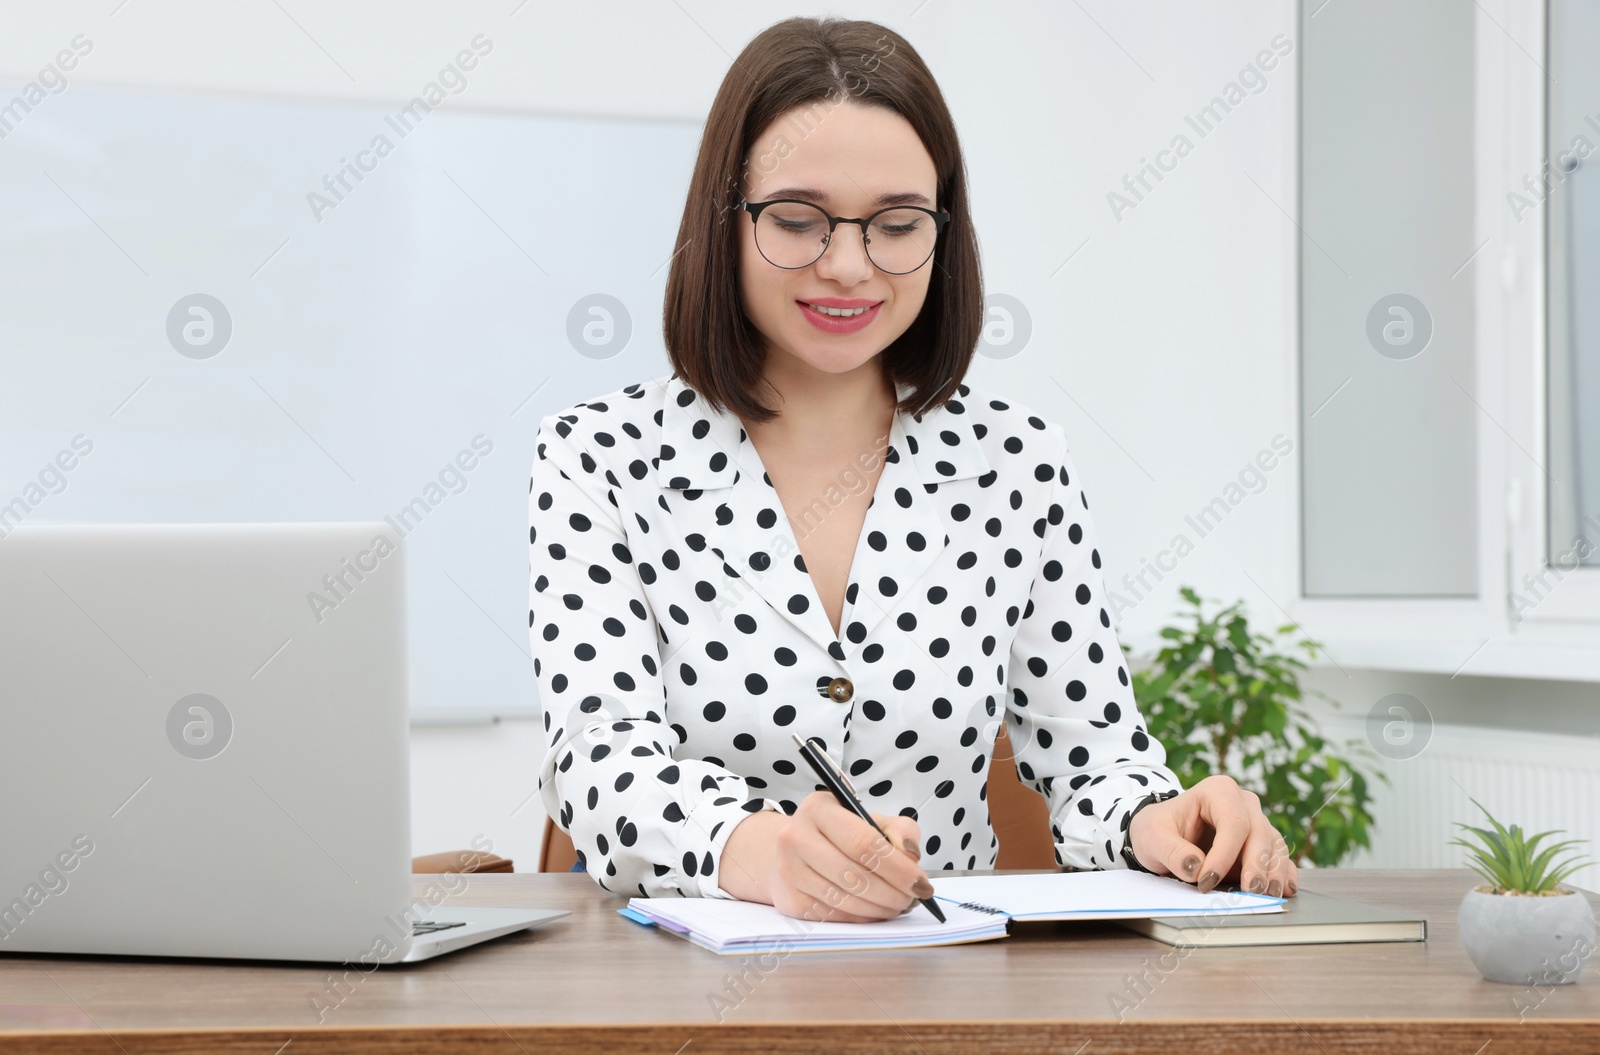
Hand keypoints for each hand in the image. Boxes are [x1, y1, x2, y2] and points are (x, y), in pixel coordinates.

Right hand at [720, 790, 931, 921]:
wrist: (795, 849)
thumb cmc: (840, 833)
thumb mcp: (870, 818)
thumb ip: (900, 830)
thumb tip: (912, 858)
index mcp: (818, 808)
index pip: (863, 842)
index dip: (897, 867)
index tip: (921, 882)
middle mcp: (796, 837)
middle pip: (854, 875)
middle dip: (892, 892)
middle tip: (912, 898)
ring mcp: (789, 870)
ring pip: (845, 900)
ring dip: (879, 908)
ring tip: (897, 905)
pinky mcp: (790, 900)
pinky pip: (834, 916)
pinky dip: (861, 917)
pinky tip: (875, 910)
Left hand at [1126, 775, 1297, 897]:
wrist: (1162, 836)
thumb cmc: (1158, 830)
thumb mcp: (1152, 837)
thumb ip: (1171, 851)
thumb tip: (1195, 868)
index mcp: (1217, 791)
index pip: (1233, 822)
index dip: (1225, 853)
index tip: (1207, 880)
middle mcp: (1243, 803)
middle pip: (1259, 833)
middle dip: (1257, 864)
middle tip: (1250, 891)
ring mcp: (1255, 824)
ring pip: (1274, 846)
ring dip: (1274, 872)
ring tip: (1268, 896)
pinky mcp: (1261, 847)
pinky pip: (1280, 858)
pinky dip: (1283, 875)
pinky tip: (1284, 890)